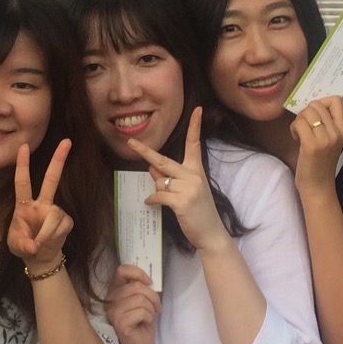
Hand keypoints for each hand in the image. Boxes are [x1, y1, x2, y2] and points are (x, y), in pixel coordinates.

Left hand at [7, 140, 71, 276]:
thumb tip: (33, 245)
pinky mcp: (66, 221)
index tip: (23, 146)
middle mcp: (41, 204)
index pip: (22, 182)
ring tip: (39, 244)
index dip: (22, 165)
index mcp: (24, 205)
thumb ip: (23, 245)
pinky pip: (62, 226)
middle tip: (67, 141)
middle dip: (59, 160)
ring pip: (54, 215)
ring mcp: (55, 211)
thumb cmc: (24, 246)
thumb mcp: (16, 246)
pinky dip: (53, 237)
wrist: (41, 258)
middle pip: (51, 179)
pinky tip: (50, 242)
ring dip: (46, 233)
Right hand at [105, 263, 159, 343]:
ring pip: (140, 299)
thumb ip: (140, 289)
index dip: (138, 272)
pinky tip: (144, 324)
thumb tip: (149, 280)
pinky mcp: (120, 323)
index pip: (122, 270)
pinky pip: (141, 312)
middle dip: (153, 297)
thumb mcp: (142, 302)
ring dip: (151, 309)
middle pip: (136, 286)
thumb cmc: (140, 325)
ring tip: (149, 317)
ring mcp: (113, 312)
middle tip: (156, 308)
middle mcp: (110, 300)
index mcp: (115, 291)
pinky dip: (149, 317)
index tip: (149, 282)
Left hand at [127, 108, 224, 250]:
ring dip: (157, 190)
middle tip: (131, 142)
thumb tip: (151, 167)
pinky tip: (150, 204)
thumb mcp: (186, 190)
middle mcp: (193, 176)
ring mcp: (188, 188)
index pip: (194, 144)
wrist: (211, 233)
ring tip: (168, 200)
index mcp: (196, 170)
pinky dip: (152, 200)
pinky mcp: (181, 201)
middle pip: (163, 161)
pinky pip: (158, 195)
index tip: (197, 110)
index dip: (195, 126)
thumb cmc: (198, 211)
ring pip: (159, 182)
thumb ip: (169, 177)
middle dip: (145, 152)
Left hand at [289, 96, 342, 194]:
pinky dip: (293, 128)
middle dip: (306, 113)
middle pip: (317, 104)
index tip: (315, 116)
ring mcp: (325, 139)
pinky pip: (298, 123)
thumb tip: (312, 106)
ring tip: (300, 133)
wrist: (319, 186)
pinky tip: (296, 139)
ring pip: (307, 112)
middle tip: (304, 127)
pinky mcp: (311, 145)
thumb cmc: (321, 163)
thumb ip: (326, 124)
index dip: (322, 102)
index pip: (336, 100)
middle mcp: (336, 132)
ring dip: (298, 120)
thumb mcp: (330, 140)